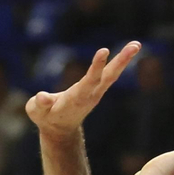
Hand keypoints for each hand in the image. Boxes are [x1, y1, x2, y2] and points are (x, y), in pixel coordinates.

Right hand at [26, 43, 140, 135]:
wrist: (60, 130)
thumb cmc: (46, 117)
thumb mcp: (37, 112)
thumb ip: (39, 104)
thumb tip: (42, 97)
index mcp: (76, 99)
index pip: (89, 80)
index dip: (96, 67)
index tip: (103, 51)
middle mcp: (90, 94)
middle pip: (109, 76)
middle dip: (121, 61)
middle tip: (135, 45)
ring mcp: (96, 92)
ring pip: (112, 74)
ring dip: (124, 59)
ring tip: (136, 44)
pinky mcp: (97, 89)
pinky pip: (110, 74)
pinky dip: (120, 62)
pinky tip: (129, 51)